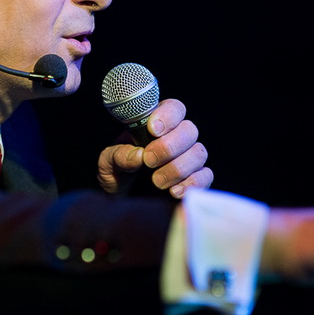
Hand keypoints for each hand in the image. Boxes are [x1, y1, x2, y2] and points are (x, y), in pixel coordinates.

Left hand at [97, 98, 213, 197]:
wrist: (121, 206)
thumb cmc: (116, 177)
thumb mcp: (107, 163)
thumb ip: (118, 156)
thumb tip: (138, 155)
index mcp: (155, 126)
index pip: (173, 109)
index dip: (168, 116)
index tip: (153, 130)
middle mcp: (176, 139)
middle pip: (189, 130)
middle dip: (169, 146)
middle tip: (149, 161)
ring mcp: (188, 160)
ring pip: (199, 153)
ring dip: (178, 167)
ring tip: (157, 182)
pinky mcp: (195, 181)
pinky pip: (206, 175)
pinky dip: (193, 182)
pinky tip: (174, 191)